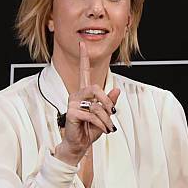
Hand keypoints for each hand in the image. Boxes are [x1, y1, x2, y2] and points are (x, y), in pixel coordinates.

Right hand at [58, 42, 119, 160]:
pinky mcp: (71, 113)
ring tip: (108, 128)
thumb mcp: (105, 116)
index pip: (84, 71)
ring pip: (96, 104)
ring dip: (105, 118)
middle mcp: (77, 95)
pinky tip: (103, 130)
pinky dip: (101, 124)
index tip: (82, 43)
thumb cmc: (90, 129)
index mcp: (84, 93)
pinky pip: (92, 115)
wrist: (80, 144)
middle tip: (113, 113)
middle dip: (107, 101)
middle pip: (96, 88)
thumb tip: (116, 89)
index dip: (83, 58)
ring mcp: (72, 103)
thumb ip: (110, 103)